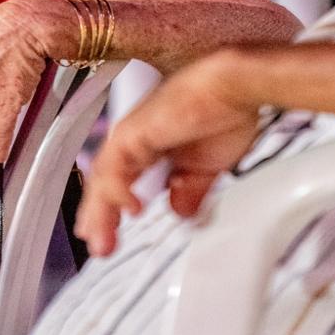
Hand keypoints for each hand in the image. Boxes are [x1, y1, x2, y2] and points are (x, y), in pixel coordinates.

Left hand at [74, 50, 264, 256]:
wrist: (234, 87)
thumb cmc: (226, 114)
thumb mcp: (206, 167)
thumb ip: (190, 190)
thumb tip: (181, 210)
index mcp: (150, 147)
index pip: (120, 184)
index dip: (112, 212)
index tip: (110, 237)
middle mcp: (135, 140)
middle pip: (105, 184)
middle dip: (100, 219)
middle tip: (100, 247)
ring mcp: (131, 136)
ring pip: (104, 180)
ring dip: (101, 213)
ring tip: (103, 240)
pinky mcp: (133, 133)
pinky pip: (116, 169)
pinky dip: (119, 192)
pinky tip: (131, 210)